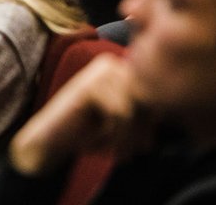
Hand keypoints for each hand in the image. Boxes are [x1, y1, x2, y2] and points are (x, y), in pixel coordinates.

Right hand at [9, 53, 150, 175]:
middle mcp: (111, 63)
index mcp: (121, 68)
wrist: (47, 140)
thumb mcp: (124, 121)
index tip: (139, 146)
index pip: (155, 94)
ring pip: (135, 107)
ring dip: (126, 135)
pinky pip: (120, 113)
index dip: (150, 124)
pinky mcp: (89, 85)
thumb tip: (168, 113)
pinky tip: (96, 141)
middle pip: (147, 99)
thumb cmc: (86, 132)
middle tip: (125, 153)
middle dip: (139, 131)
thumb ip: (145, 113)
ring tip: (112, 150)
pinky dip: (112, 133)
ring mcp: (98, 72)